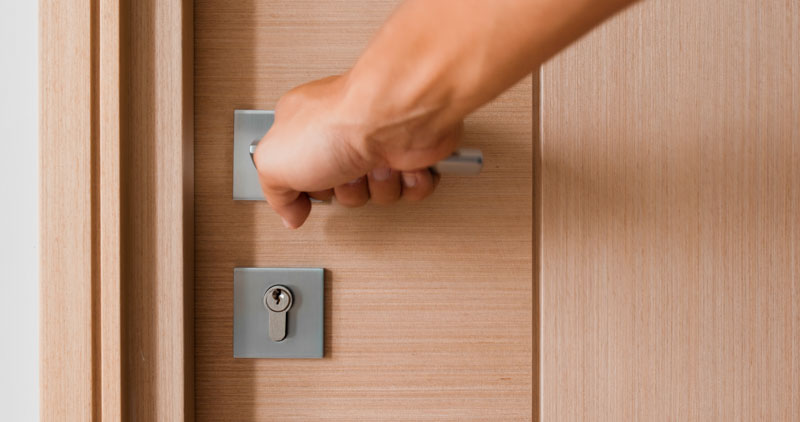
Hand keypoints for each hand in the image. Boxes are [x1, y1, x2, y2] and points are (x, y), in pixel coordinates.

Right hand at [253, 75, 462, 228]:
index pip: (299, 171)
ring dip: (377, 186)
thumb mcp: (272, 163)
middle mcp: (343, 131)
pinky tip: (398, 165)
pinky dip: (408, 183)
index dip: (305, 186)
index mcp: (305, 127)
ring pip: (378, 191)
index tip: (309, 186)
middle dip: (346, 190)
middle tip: (342, 173)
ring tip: (372, 164)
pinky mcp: (410, 150)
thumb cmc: (338, 125)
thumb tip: (291, 215)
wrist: (391, 117)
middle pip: (342, 190)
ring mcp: (378, 140)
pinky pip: (412, 187)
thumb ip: (275, 194)